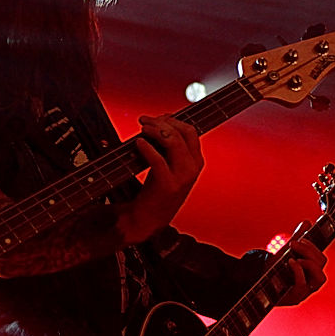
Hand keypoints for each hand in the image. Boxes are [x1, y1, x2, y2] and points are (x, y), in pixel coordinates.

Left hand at [117, 115, 203, 243]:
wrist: (149, 218)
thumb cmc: (156, 189)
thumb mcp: (168, 165)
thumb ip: (169, 146)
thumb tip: (161, 120)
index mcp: (196, 161)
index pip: (190, 131)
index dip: (173, 120)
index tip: (157, 117)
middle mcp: (193, 168)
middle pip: (183, 132)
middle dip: (162, 122)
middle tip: (145, 120)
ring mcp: (182, 177)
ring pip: (173, 142)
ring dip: (155, 130)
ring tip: (142, 128)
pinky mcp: (168, 185)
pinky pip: (158, 159)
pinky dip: (147, 148)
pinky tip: (138, 143)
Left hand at [276, 221, 327, 305]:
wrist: (259, 282)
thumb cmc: (275, 269)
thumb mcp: (286, 252)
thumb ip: (297, 238)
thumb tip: (307, 223)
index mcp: (311, 270)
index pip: (321, 258)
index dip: (313, 247)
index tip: (300, 238)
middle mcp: (311, 281)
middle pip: (322, 265)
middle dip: (309, 251)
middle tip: (295, 244)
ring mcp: (306, 290)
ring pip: (320, 278)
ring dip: (309, 263)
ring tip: (294, 258)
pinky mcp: (296, 297)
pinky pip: (303, 286)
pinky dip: (298, 272)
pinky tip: (290, 263)